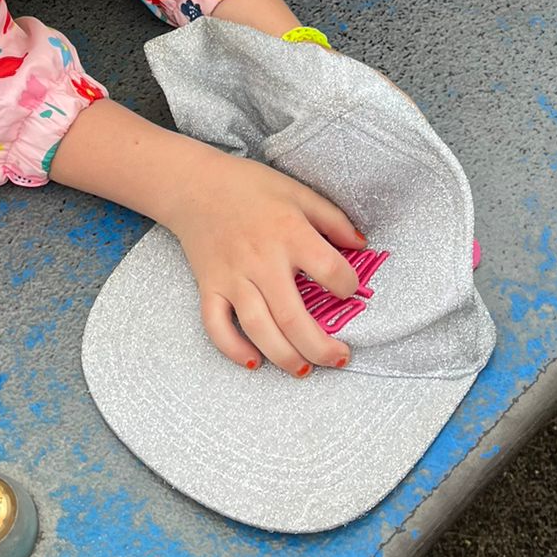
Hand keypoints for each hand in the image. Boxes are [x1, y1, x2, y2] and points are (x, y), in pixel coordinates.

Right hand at [162, 146, 364, 375]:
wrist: (195, 185)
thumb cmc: (250, 187)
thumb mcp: (298, 192)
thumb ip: (333, 219)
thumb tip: (362, 245)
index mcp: (289, 232)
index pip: (329, 270)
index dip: (348, 286)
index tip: (350, 291)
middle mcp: (262, 260)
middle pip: (293, 317)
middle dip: (321, 347)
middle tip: (340, 358)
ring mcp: (233, 277)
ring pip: (259, 328)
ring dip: (284, 357)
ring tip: (304, 370)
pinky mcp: (209, 287)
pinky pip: (217, 326)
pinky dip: (233, 349)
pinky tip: (254, 362)